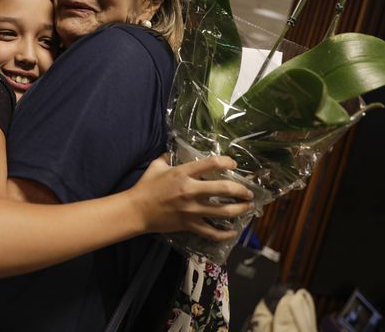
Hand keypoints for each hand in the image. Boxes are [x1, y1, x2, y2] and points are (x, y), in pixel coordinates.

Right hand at [131, 154, 254, 241]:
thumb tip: (175, 149)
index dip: (227, 162)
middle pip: (224, 189)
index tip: (233, 165)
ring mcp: (192, 210)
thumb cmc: (146, 186)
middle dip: (241, 190)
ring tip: (247, 207)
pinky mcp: (190, 225)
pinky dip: (224, 234)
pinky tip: (233, 232)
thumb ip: (169, 156)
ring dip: (240, 209)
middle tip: (248, 192)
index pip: (211, 164)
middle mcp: (191, 191)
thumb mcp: (157, 165)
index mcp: (183, 173)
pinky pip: (211, 232)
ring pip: (223, 211)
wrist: (136, 211)